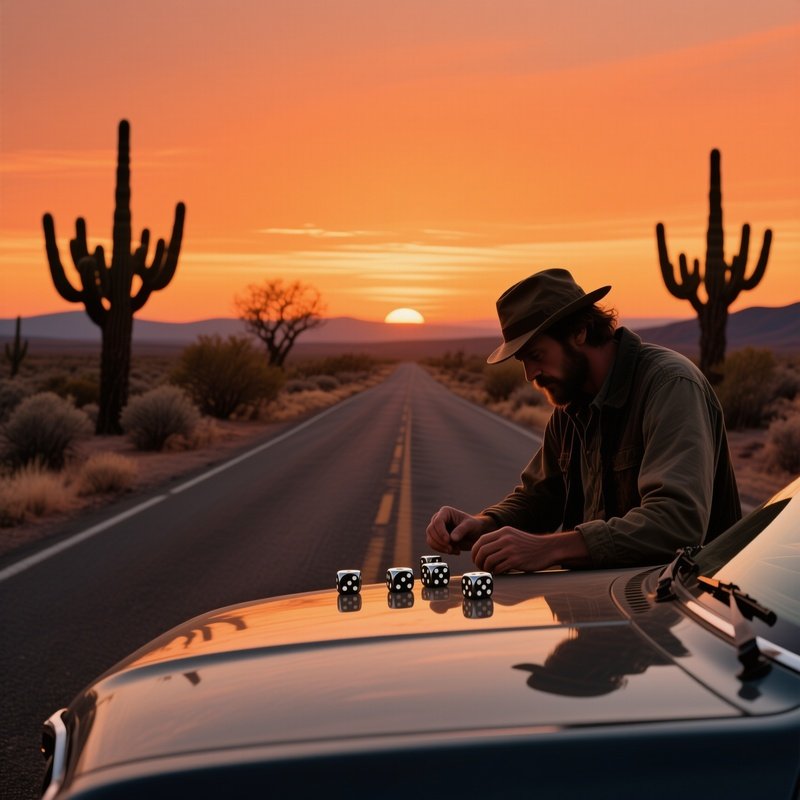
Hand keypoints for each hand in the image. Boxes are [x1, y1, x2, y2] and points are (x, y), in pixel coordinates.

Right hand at [426, 507, 494, 554]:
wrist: (475, 534)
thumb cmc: (474, 526)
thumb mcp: (470, 526)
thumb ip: (461, 530)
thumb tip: (452, 538)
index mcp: (445, 512)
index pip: (437, 521)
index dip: (441, 532)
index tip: (448, 540)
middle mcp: (438, 519)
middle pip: (430, 530)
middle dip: (440, 541)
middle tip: (451, 548)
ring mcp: (436, 529)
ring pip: (430, 539)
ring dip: (440, 547)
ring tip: (453, 550)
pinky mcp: (437, 538)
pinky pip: (433, 545)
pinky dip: (442, 550)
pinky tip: (454, 551)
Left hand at [472, 528, 589, 572]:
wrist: (548, 549)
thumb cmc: (529, 545)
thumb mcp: (513, 536)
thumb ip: (499, 540)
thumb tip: (483, 550)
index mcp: (504, 531)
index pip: (481, 540)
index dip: (475, 551)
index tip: (475, 558)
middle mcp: (506, 539)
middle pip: (482, 550)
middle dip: (478, 561)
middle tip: (480, 567)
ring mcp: (510, 549)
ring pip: (489, 560)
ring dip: (486, 568)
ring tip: (489, 570)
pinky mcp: (516, 560)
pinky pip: (499, 568)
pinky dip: (496, 572)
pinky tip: (499, 572)